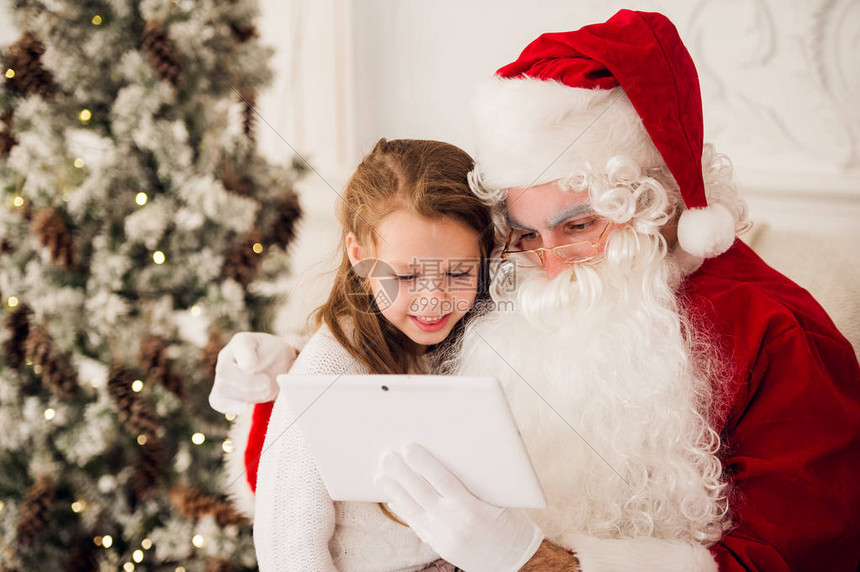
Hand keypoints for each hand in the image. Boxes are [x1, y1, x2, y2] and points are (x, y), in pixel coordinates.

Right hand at [209, 332, 297, 413]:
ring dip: (246, 395)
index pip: (239, 347)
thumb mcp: (283, 351)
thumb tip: (254, 370)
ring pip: (221, 389)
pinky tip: (244, 407)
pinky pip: (216, 401)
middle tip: (266, 383)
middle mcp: (227, 356)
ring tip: (263, 390)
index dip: (249, 361)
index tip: (258, 367)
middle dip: (248, 382)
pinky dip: (230, 406)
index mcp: (242, 341)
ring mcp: (222, 374)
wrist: (276, 368)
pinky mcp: (222, 391)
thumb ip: (274, 357)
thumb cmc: (278, 357)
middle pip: (223, 370)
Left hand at [376, 443, 543, 571]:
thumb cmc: (514, 526)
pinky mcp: (441, 546)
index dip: (423, 463)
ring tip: (380, 476)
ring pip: (413, 510)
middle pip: (421, 493)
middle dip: (401, 474)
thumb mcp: (503, 500)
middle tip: (386, 456)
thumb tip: (459, 454)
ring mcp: (445, 537)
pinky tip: (392, 499)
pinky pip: (417, 525)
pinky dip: (403, 511)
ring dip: (395, 491)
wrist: (517, 563)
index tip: (408, 447)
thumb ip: (480, 482)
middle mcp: (454, 523)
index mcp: (472, 508)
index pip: (442, 480)